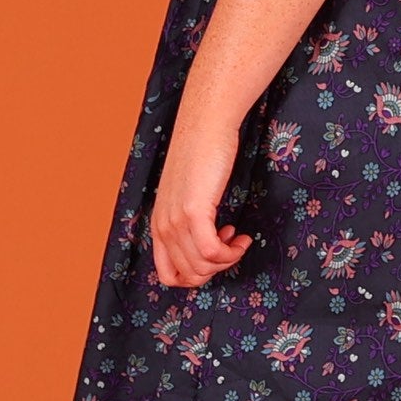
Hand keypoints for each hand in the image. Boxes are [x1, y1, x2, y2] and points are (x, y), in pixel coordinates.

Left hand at [150, 115, 252, 287]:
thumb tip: (207, 244)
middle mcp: (163, 226)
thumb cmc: (202, 155)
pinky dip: (231, 252)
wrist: (205, 126)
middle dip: (217, 269)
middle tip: (231, 247)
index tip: (216, 253)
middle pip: (190, 274)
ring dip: (227, 259)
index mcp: (158, 225)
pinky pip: (212, 251)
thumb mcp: (188, 194)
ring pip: (202, 266)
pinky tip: (241, 236)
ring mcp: (176, 221)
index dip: (197, 275)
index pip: (168, 275)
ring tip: (238, 238)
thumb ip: (189, 219)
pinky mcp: (193, 211)